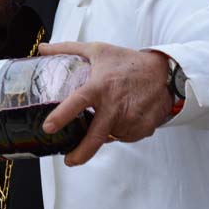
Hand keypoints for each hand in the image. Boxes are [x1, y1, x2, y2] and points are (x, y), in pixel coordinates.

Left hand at [39, 42, 172, 165]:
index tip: (48, 127)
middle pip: (94, 137)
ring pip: (108, 136)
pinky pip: (123, 136)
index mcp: (100, 86)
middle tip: (69, 160)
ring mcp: (130, 120)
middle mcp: (115, 106)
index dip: (62, 116)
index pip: (78, 102)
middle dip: (80, 153)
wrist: (166, 73)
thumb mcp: (98, 50)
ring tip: (110, 112)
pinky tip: (124, 115)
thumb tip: (42, 48)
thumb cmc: (128, 62)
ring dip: (104, 131)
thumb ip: (67, 49)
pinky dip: (119, 130)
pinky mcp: (142, 129)